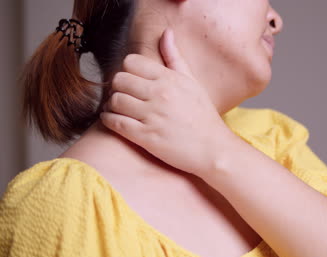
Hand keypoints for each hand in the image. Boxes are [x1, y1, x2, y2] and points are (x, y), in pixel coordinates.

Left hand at [100, 28, 234, 177]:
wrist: (212, 148)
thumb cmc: (202, 115)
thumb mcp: (192, 82)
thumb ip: (175, 57)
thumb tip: (166, 33)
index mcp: (170, 79)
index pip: (131, 62)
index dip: (128, 70)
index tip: (132, 80)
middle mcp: (160, 95)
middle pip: (119, 79)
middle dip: (119, 87)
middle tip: (124, 94)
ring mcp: (152, 116)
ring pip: (115, 100)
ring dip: (113, 104)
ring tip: (119, 108)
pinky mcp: (146, 136)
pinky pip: (115, 122)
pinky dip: (109, 120)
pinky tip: (113, 120)